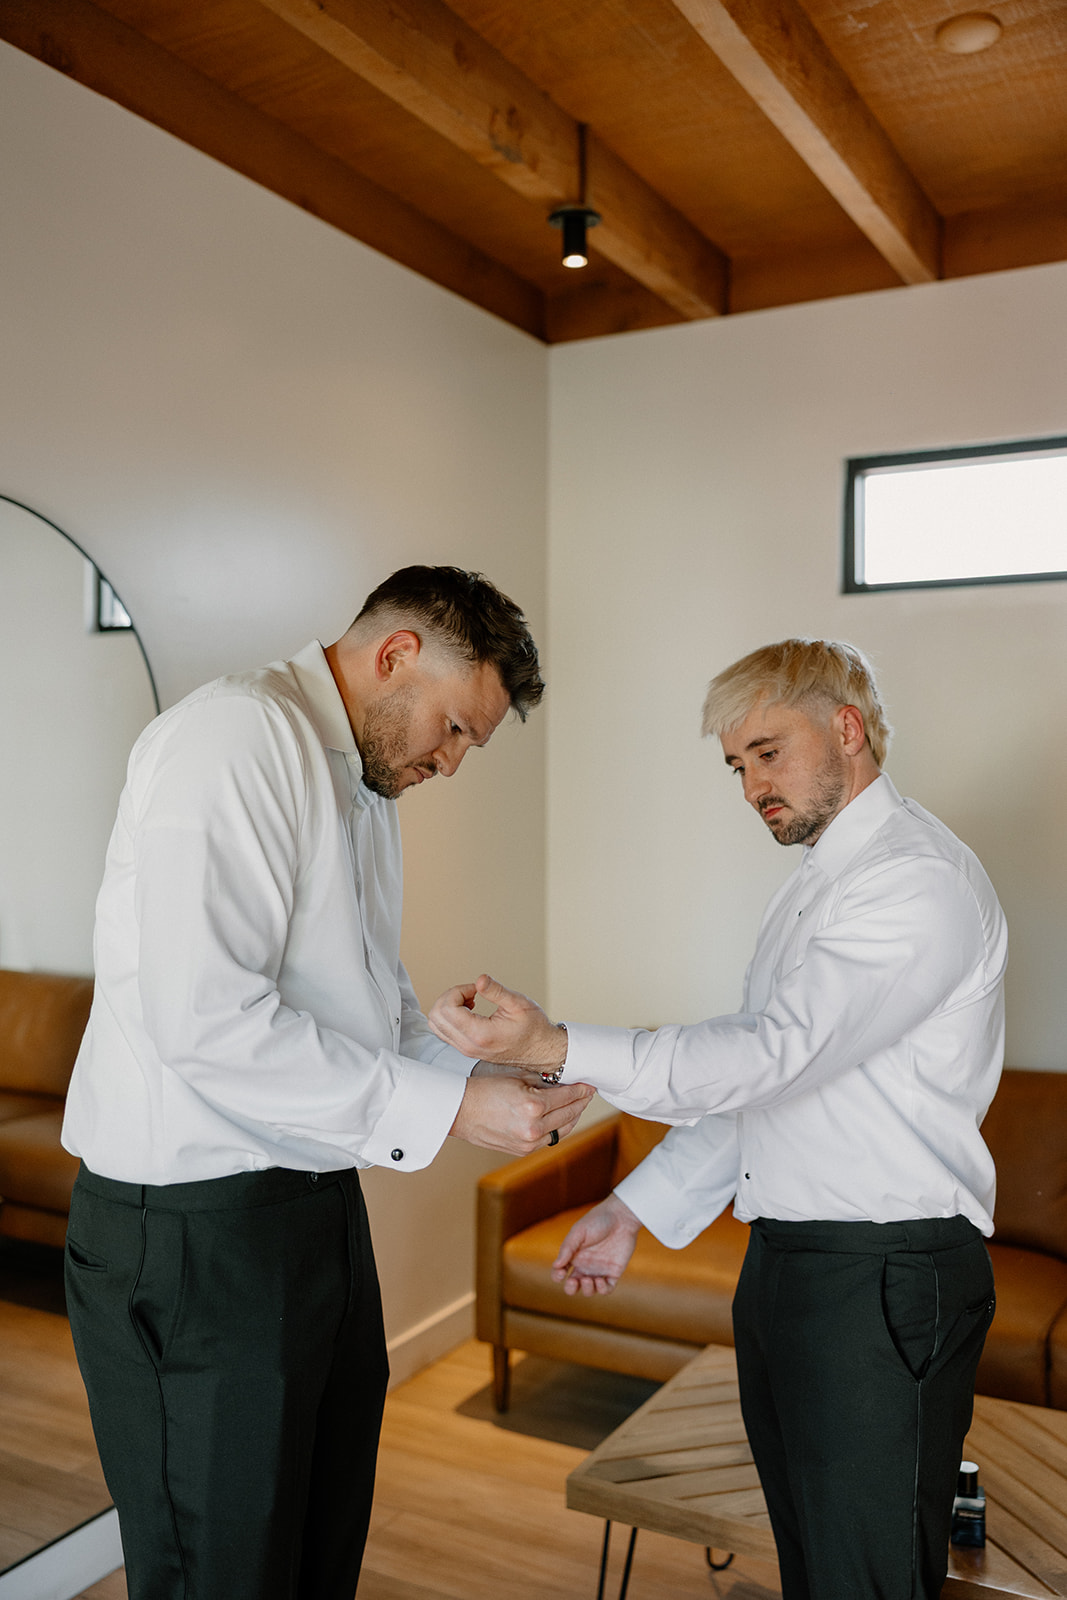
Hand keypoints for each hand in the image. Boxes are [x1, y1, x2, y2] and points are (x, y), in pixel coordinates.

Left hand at [430, 973, 565, 1066]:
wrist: (542, 1050)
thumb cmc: (534, 1029)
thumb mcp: (518, 1004)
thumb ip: (496, 991)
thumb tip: (480, 979)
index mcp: (480, 1034)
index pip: (448, 1008)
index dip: (458, 991)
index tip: (475, 989)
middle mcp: (469, 1045)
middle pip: (436, 1016)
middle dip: (450, 997)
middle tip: (470, 992)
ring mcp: (466, 1049)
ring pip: (436, 1025)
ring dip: (448, 1007)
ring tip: (469, 1001)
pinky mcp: (467, 1049)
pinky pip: (445, 1032)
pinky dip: (450, 1017)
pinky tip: (469, 1010)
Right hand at [448, 1072, 593, 1154]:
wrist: (460, 1110)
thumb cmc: (484, 1090)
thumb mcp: (517, 1077)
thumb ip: (543, 1082)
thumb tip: (563, 1083)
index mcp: (533, 1106)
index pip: (568, 1096)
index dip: (581, 1090)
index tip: (588, 1085)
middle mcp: (533, 1128)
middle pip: (569, 1114)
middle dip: (580, 1102)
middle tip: (587, 1093)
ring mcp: (528, 1142)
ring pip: (562, 1130)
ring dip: (572, 1117)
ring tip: (576, 1105)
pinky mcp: (522, 1150)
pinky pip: (548, 1139)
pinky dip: (557, 1128)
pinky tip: (560, 1118)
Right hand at [552, 1194, 639, 1295]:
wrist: (621, 1217)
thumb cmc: (598, 1221)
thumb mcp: (579, 1232)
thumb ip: (567, 1248)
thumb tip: (556, 1265)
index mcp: (573, 1255)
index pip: (560, 1272)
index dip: (557, 1276)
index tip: (562, 1271)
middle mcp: (585, 1265)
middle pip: (573, 1286)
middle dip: (570, 1289)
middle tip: (573, 1282)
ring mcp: (599, 1270)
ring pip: (589, 1290)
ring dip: (586, 1290)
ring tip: (588, 1279)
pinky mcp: (614, 1272)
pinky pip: (607, 1289)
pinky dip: (602, 1290)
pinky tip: (600, 1281)